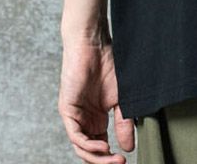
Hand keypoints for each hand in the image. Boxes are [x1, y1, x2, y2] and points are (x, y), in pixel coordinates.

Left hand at [58, 38, 134, 162]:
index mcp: (97, 118)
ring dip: (97, 156)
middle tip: (120, 163)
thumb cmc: (109, 65)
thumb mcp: (121, 99)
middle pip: (90, 150)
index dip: (111, 157)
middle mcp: (85, 120)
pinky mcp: (67, 110)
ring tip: (113, 158)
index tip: (127, 160)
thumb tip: (128, 147)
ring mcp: (75, 116)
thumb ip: (123, 123)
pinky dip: (88, 144)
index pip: (101, 146)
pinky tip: (103, 146)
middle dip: (104, 161)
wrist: (94, 45)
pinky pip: (75, 135)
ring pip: (82, 147)